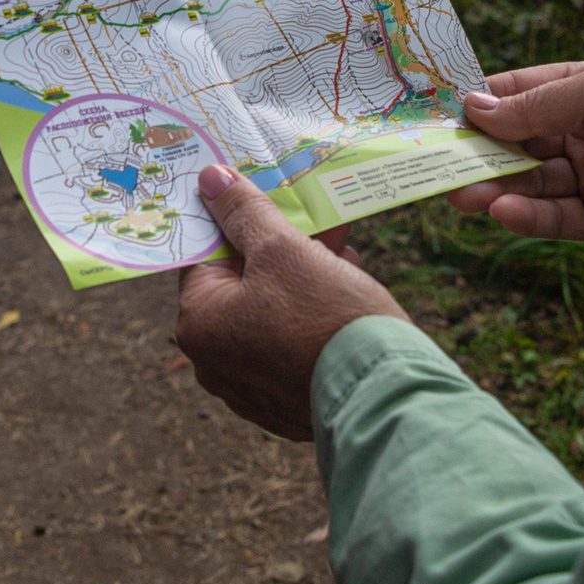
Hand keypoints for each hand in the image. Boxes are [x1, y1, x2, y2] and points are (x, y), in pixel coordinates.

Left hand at [174, 165, 410, 440]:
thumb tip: (211, 179)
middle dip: (281, 251)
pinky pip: (291, 346)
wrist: (385, 395)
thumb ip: (244, 212)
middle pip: (241, 286)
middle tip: (318, 226)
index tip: (267, 202)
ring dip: (303, 280)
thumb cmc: (326, 316)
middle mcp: (214, 363)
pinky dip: (312, 318)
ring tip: (342, 256)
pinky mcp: (287, 403)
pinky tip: (345, 293)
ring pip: (270, 314)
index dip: (239, 223)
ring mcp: (250, 389)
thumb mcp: (284, 250)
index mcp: (199, 325)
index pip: (205, 257)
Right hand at [443, 58, 583, 251]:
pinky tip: (502, 211)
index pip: (519, 94)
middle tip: (437, 163)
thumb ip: (539, 104)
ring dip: (494, 188)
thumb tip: (475, 108)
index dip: (479, 103)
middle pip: (516, 143)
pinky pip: (556, 218)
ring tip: (462, 195)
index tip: (435, 115)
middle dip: (478, 152)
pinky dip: (526, 216)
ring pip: (529, 183)